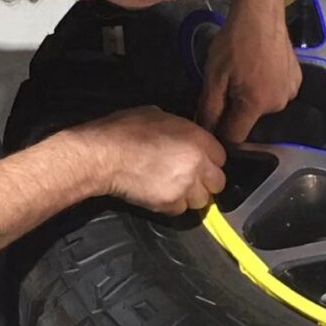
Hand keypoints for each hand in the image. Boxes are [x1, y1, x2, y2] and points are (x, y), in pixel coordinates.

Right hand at [79, 106, 226, 214]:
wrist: (103, 155)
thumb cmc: (124, 131)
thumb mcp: (156, 115)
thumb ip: (178, 128)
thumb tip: (181, 134)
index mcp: (197, 138)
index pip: (221, 157)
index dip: (209, 160)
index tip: (200, 163)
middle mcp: (198, 163)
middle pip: (218, 182)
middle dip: (206, 181)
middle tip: (189, 178)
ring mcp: (185, 186)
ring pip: (202, 200)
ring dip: (191, 196)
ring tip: (173, 188)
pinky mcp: (170, 204)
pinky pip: (181, 210)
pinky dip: (173, 205)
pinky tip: (159, 194)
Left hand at [198, 0, 301, 142]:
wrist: (262, 11)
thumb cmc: (234, 41)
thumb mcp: (214, 75)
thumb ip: (209, 108)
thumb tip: (206, 134)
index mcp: (256, 105)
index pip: (235, 137)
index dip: (220, 132)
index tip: (211, 117)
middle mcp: (278, 105)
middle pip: (249, 121)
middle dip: (235, 110)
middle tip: (227, 84)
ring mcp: (291, 92)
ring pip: (262, 107)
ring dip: (251, 98)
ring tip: (244, 73)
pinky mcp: (297, 80)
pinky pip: (275, 94)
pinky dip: (265, 87)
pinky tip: (260, 68)